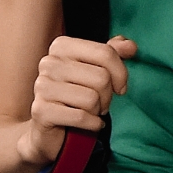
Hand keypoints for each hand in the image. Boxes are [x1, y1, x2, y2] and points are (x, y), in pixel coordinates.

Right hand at [19, 35, 135, 166]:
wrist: (49, 126)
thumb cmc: (75, 94)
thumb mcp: (94, 69)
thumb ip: (112, 54)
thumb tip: (131, 46)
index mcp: (62, 46)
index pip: (106, 53)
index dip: (121, 73)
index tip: (119, 87)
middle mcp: (49, 63)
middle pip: (101, 78)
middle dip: (108, 96)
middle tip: (100, 103)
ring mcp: (42, 87)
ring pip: (92, 99)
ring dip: (98, 111)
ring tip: (90, 111)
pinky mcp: (41, 111)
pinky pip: (81, 117)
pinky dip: (93, 124)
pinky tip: (90, 123)